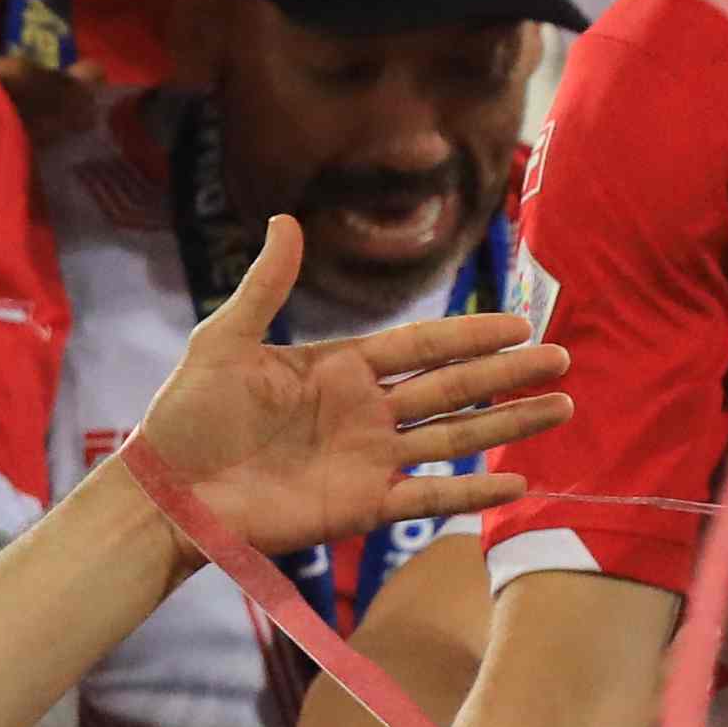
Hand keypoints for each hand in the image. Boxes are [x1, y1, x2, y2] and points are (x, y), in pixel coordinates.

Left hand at [122, 219, 568, 571]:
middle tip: (562, 357)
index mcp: (337, 370)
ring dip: (507, 424)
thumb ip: (266, 286)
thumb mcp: (224, 342)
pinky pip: (428, 497)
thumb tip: (285, 219)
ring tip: (562, 407)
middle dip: (507, 374)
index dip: (468, 335)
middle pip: (452, 388)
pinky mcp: (361, 506)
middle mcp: (364, 413)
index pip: (420, 346)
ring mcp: (368, 460)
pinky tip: (518, 483)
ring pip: (454, 437)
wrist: (165, 492)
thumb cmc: (186, 417)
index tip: (519, 321)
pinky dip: (472, 494)